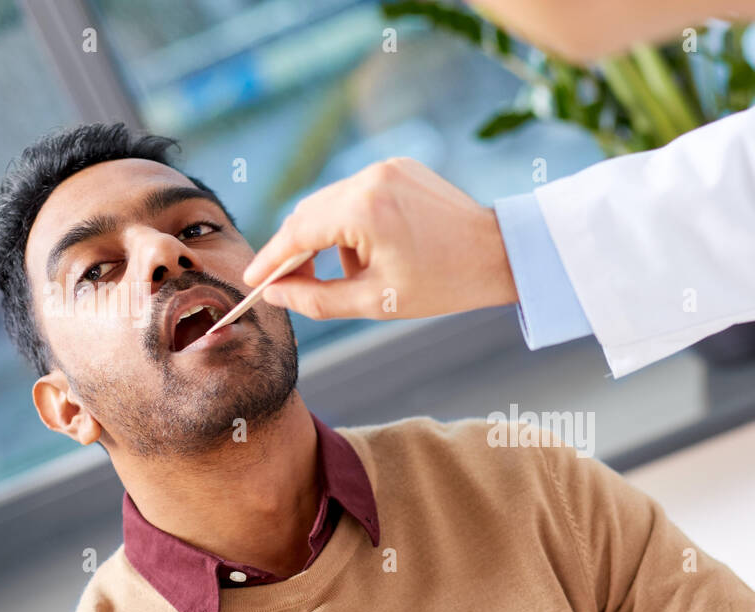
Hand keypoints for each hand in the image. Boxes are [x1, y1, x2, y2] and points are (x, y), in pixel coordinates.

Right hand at [243, 158, 518, 319]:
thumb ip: (317, 299)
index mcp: (364, 210)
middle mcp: (370, 178)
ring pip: (333, 204)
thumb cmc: (444, 284)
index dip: (271, 260)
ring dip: (331, 239)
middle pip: (310, 213)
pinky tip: (381, 250)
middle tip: (295, 285)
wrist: (501, 254)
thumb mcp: (376, 302)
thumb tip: (276, 292)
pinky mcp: (400, 166)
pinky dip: (356, 223)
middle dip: (299, 251)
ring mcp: (386, 167)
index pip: (297, 233)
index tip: (253, 280)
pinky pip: (359, 195)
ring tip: (361, 274)